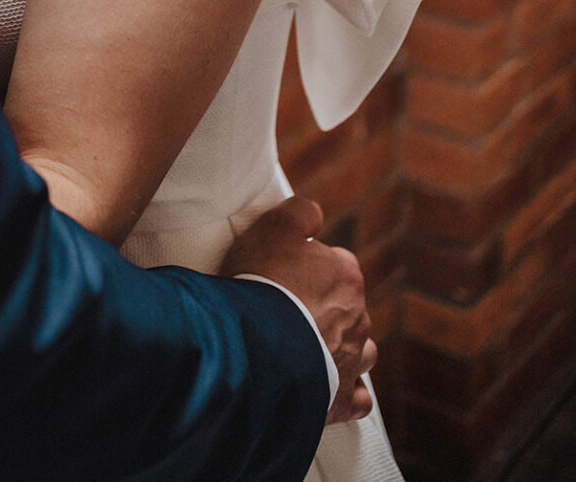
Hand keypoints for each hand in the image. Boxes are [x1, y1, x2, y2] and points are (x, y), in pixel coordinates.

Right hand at [223, 196, 376, 424]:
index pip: (337, 263)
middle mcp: (358, 318)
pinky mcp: (340, 400)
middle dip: (325, 307)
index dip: (309, 267)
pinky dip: (346, 392)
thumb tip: (314, 213)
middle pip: (348, 307)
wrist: (253, 349)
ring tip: (310, 347)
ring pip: (359, 350)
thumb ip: (300, 212)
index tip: (287, 273)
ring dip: (342, 347)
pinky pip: (356, 398)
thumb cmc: (261, 284)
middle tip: (289, 310)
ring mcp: (352, 362)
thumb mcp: (274, 227)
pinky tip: (328, 386)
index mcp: (347, 276)